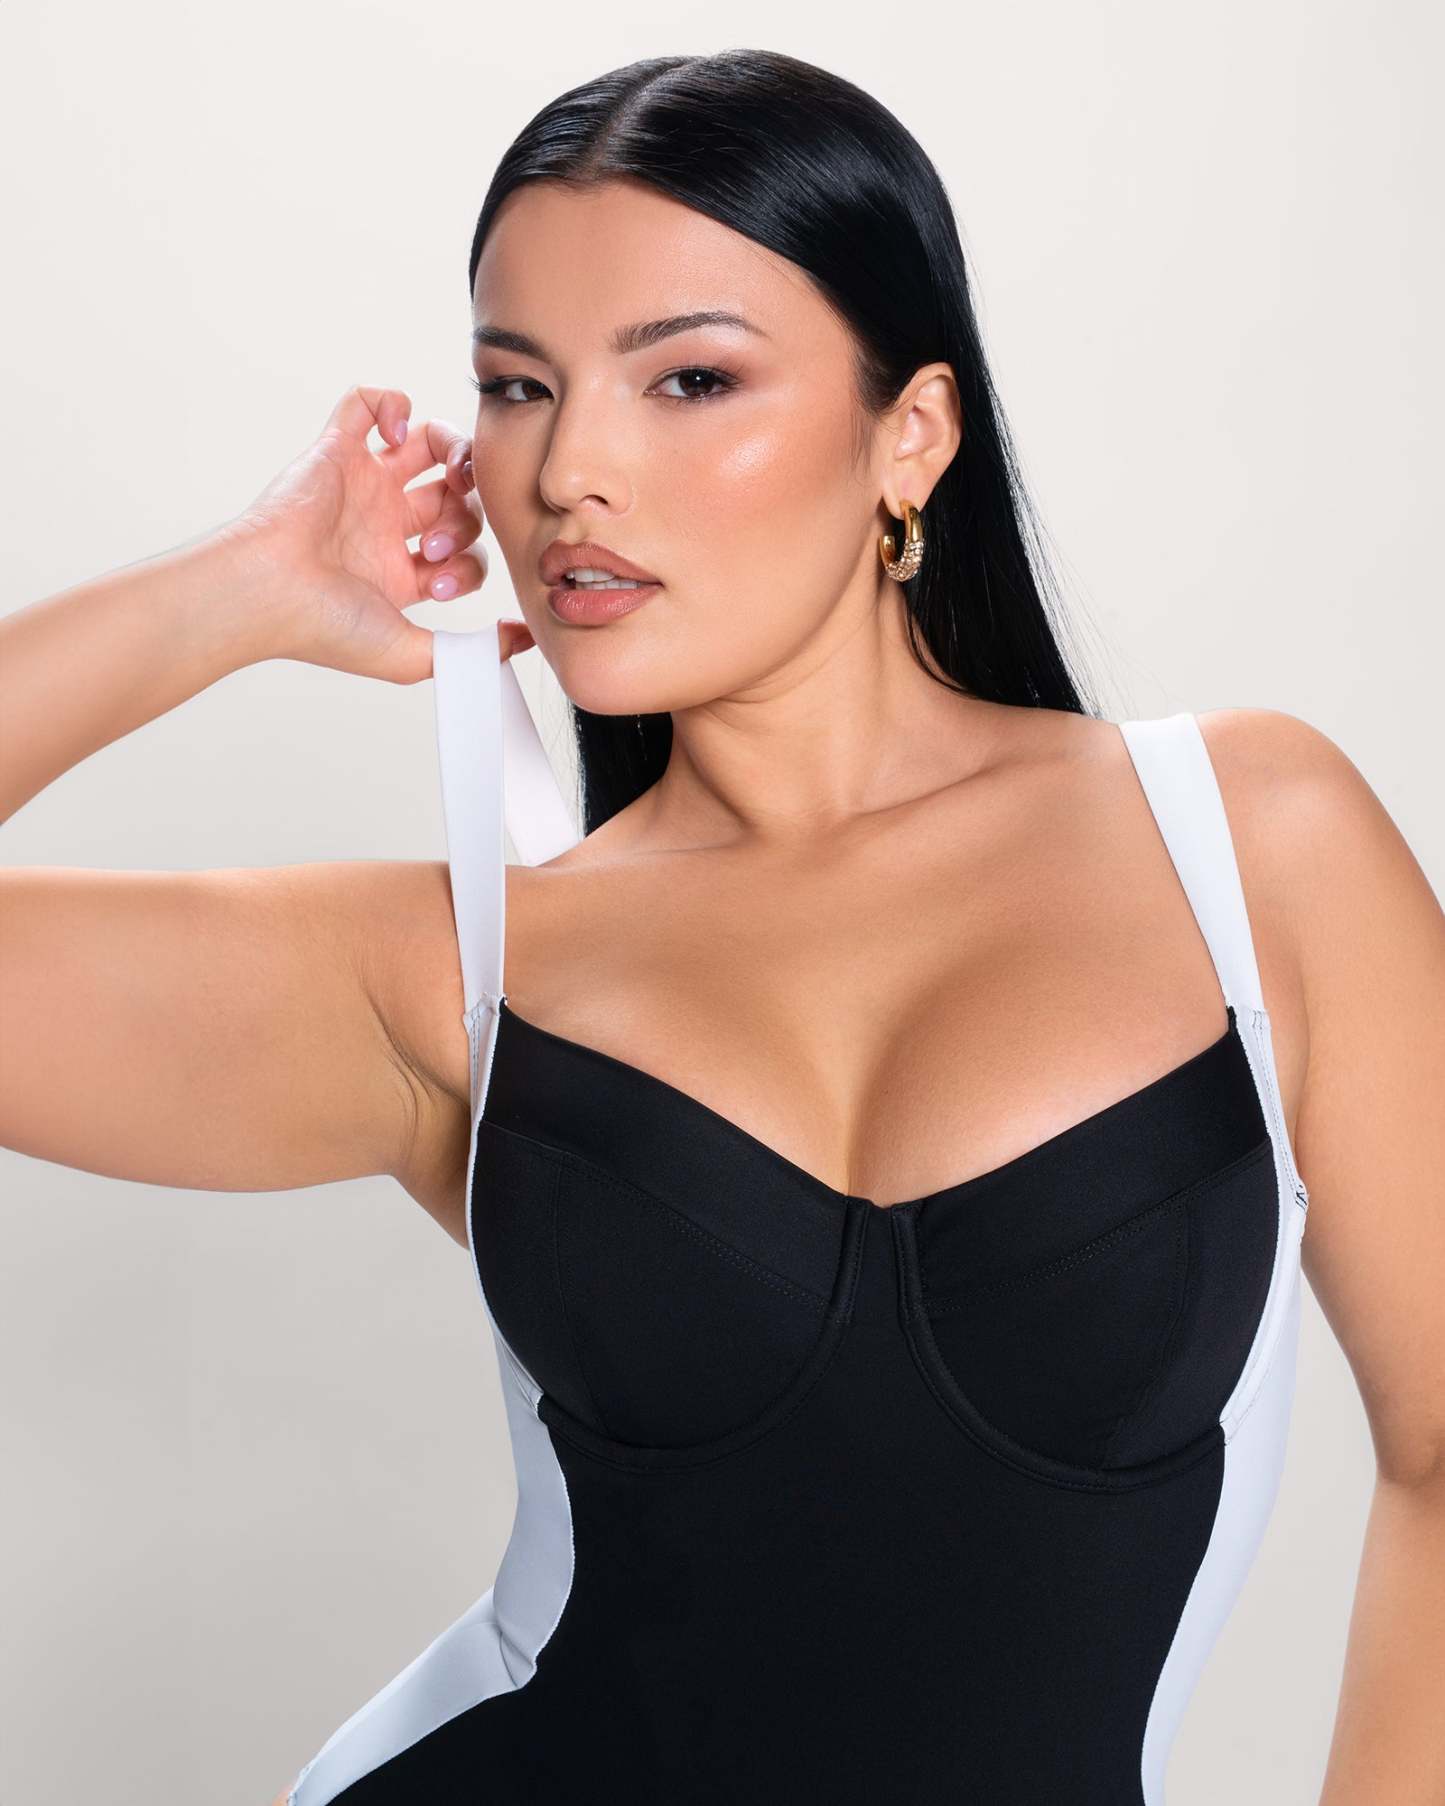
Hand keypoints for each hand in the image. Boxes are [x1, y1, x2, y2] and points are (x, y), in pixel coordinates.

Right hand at [224, 384, 534, 683]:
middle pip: (454, 497)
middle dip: (466, 516)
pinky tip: (397, 434)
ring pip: (425, 443)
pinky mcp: (333, 450)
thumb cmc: (326, 627)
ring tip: (453, 471)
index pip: (463, 553)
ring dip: (453, 452)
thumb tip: (527, 638)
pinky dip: (392, 404)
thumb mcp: (413, 656)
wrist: (267, 592)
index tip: (443, 583)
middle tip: (439, 540)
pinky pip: (366, 405)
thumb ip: (475, 652)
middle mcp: (382, 524)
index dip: (470, 564)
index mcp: (397, 572)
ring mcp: (359, 484)